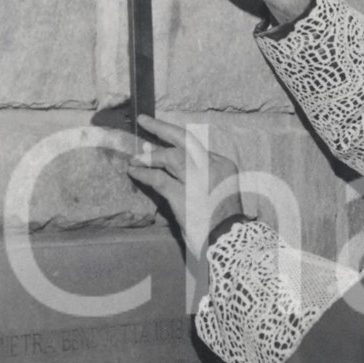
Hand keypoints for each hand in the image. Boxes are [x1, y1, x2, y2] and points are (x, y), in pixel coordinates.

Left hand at [127, 114, 242, 256]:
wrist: (229, 242)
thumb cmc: (222, 221)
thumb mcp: (215, 192)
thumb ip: (195, 176)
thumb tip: (164, 161)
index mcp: (223, 166)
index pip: (195, 148)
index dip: (173, 140)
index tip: (158, 139)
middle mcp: (212, 168)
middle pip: (184, 141)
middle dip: (162, 128)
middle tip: (144, 120)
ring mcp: (198, 181)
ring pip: (171, 157)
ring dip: (150, 156)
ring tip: (134, 157)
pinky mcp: (184, 196)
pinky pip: (159, 179)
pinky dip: (144, 174)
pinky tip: (134, 172)